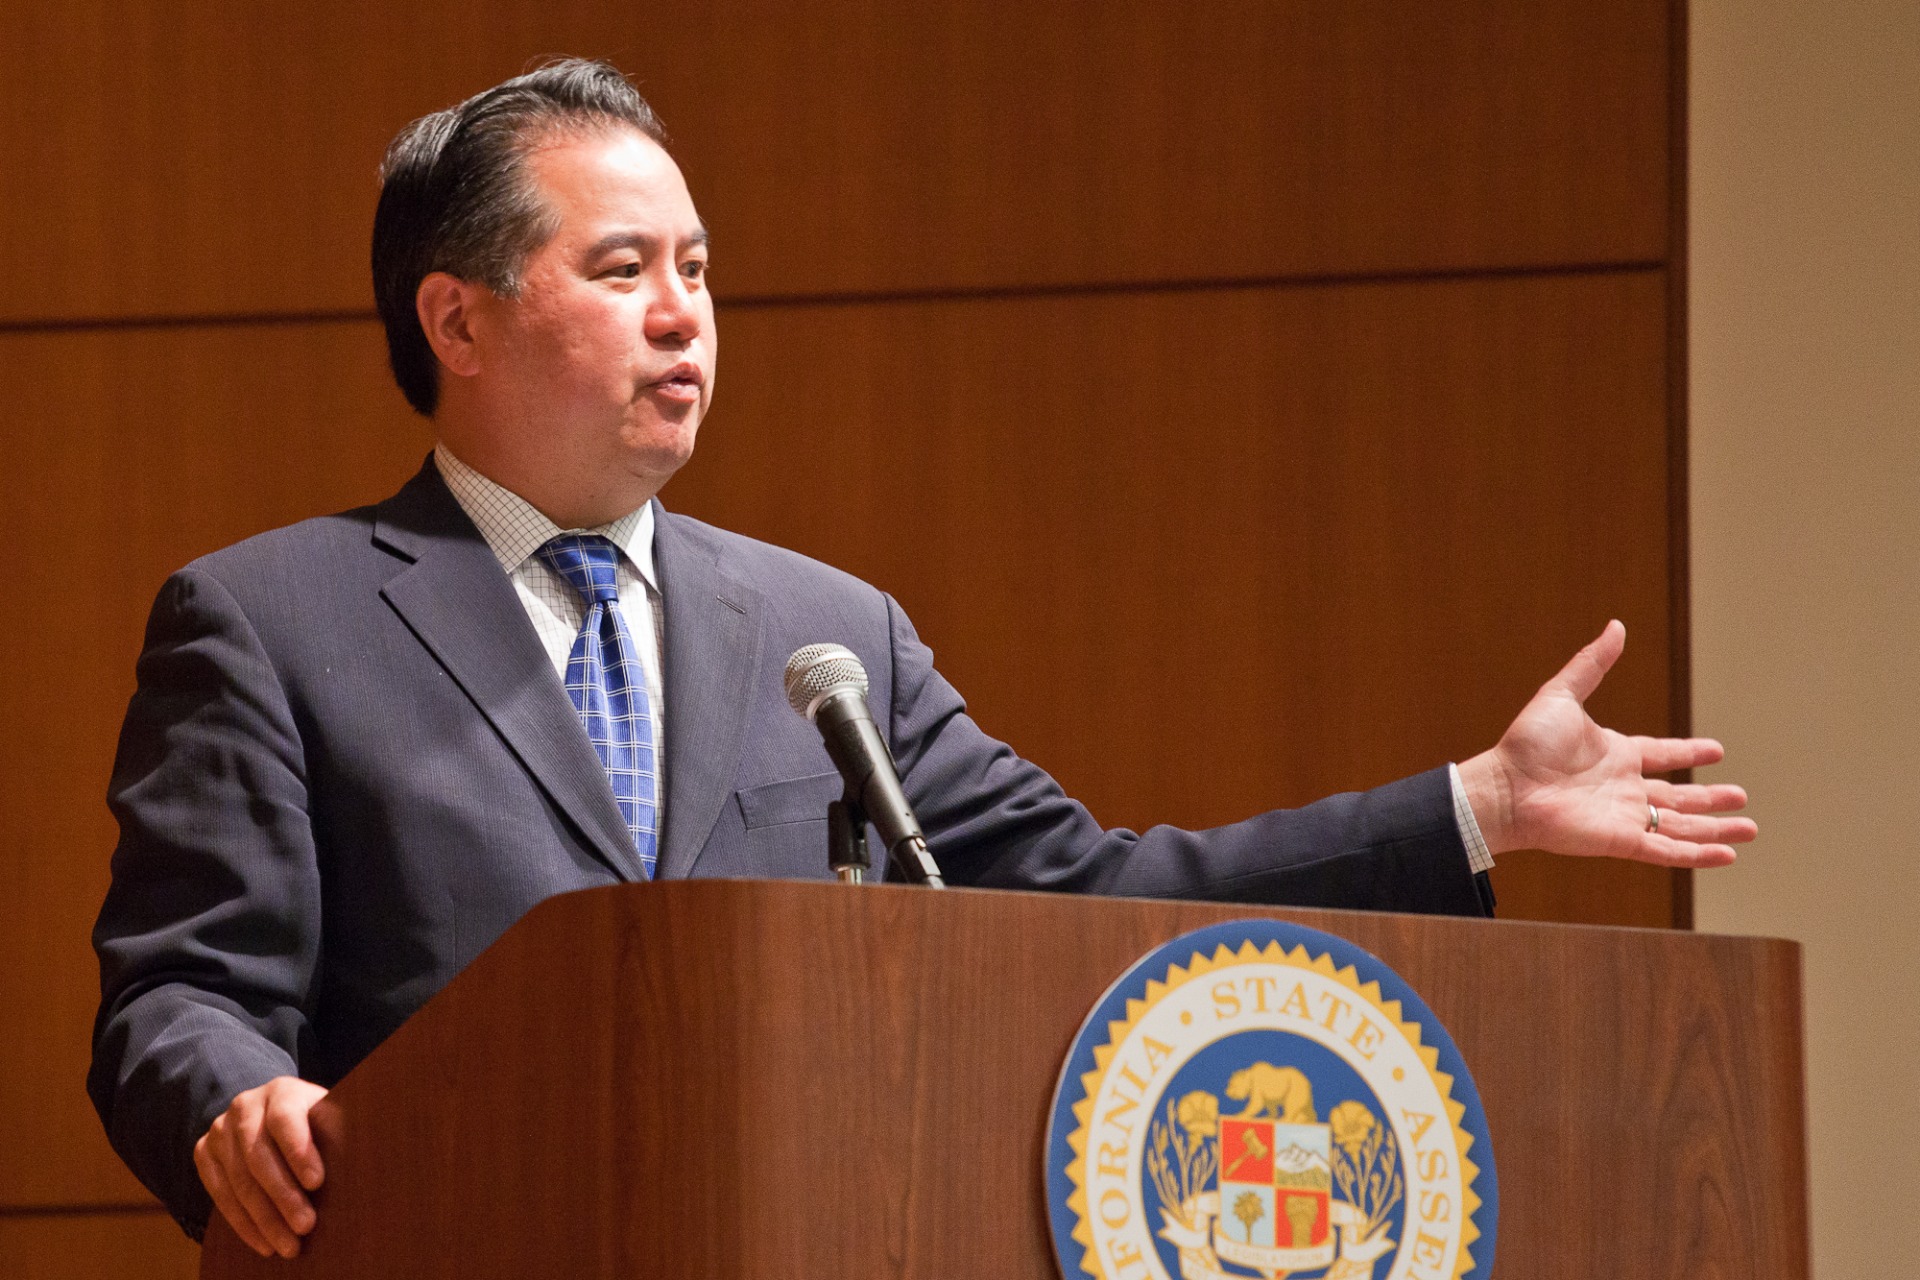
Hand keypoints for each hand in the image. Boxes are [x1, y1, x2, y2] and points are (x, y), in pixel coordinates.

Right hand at [193, 1076, 328, 1258]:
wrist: (272, 1115)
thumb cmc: (315, 1124)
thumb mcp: (329, 1118)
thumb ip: (338, 1132)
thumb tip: (364, 1161)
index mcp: (282, 1091)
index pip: (285, 1119)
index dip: (299, 1151)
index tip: (317, 1183)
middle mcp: (245, 1105)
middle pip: (258, 1155)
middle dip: (283, 1196)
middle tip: (306, 1226)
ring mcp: (220, 1128)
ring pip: (238, 1180)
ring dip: (264, 1218)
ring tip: (288, 1244)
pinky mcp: (204, 1152)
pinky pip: (220, 1193)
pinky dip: (243, 1223)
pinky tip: (264, 1242)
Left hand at [1457, 621, 1756, 865]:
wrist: (1506, 788)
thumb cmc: (1527, 744)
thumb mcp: (1562, 693)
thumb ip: (1592, 663)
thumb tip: (1616, 626)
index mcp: (1615, 754)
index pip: (1662, 754)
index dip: (1688, 752)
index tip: (1717, 751)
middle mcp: (1623, 788)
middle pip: (1678, 796)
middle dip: (1710, 798)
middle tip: (1741, 797)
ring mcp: (1624, 816)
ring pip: (1681, 826)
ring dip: (1716, 828)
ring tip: (1750, 828)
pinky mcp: (1621, 841)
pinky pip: (1668, 850)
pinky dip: (1699, 854)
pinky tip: (1727, 855)